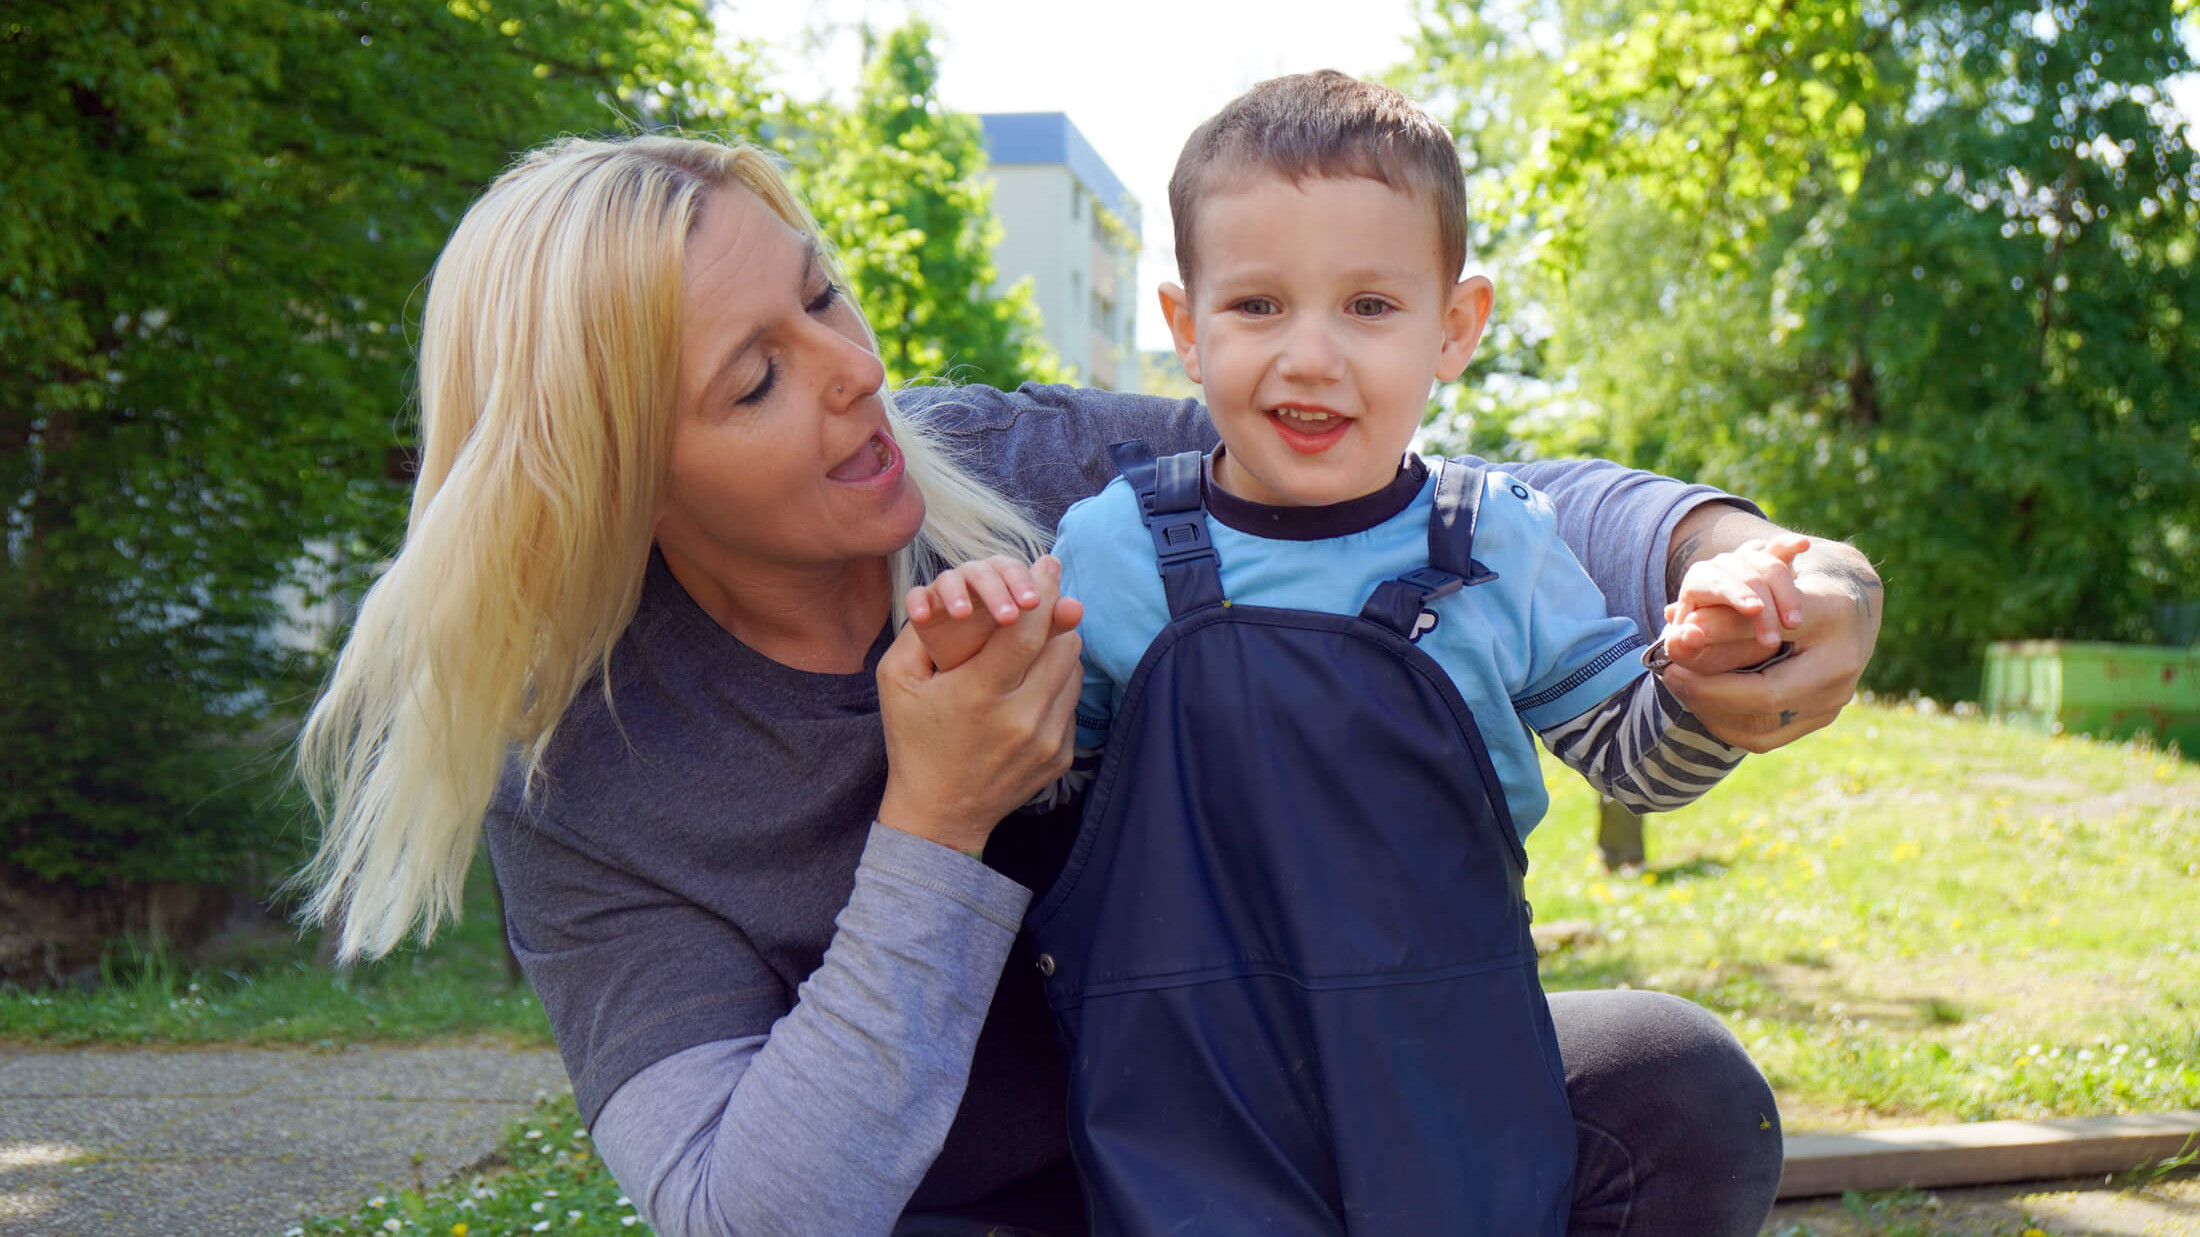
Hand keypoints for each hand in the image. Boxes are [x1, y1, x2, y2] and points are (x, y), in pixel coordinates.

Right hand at [876, 556, 1085, 854]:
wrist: (939, 812)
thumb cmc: (913, 740)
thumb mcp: (896, 681)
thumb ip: (920, 630)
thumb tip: (954, 591)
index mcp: (978, 694)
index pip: (1028, 630)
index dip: (1043, 590)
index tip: (1047, 563)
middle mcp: (1019, 718)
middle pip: (1062, 644)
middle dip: (1054, 615)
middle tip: (1044, 598)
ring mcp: (1044, 740)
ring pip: (1073, 670)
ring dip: (1060, 646)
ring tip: (1038, 638)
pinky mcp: (1060, 756)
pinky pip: (1072, 701)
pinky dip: (1059, 682)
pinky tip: (1036, 679)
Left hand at [1660, 539, 1882, 752]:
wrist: (1847, 606)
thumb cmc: (1804, 592)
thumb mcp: (1772, 594)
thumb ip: (1730, 619)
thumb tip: (1681, 637)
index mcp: (1835, 661)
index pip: (1764, 693)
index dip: (1711, 687)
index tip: (1672, 666)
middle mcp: (1836, 694)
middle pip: (1760, 718)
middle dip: (1706, 700)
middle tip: (1671, 676)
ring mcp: (1826, 712)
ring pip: (1758, 735)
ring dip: (1712, 713)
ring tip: (1682, 684)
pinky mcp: (1812, 720)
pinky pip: (1763, 736)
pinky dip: (1727, 720)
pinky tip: (1702, 697)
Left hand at [1662, 535, 1810, 661]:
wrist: (1722, 633)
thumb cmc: (1705, 643)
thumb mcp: (1691, 650)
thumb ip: (1684, 646)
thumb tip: (1690, 634)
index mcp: (1698, 583)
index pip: (1714, 581)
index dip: (1734, 593)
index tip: (1754, 609)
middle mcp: (1722, 565)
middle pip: (1746, 576)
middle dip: (1764, 607)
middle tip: (1774, 640)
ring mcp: (1748, 559)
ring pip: (1770, 566)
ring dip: (1786, 595)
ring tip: (1794, 625)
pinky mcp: (1772, 559)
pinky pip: (1781, 548)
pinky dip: (1790, 545)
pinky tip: (1802, 545)